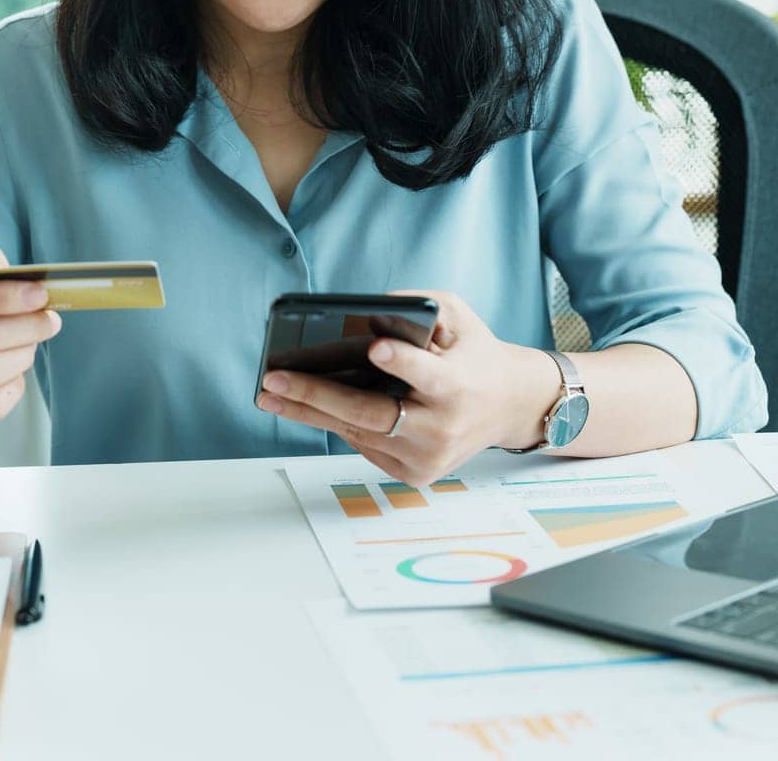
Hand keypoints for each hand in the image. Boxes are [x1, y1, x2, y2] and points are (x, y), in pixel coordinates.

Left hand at [256, 289, 539, 484]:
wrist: (507, 405)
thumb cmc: (474, 352)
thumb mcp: (459, 315)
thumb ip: (418, 305)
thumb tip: (366, 312)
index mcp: (459, 385)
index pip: (429, 375)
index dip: (402, 363)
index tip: (374, 348)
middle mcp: (443, 428)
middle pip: (372, 414)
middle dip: (318, 395)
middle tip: (275, 379)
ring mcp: (427, 457)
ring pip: (358, 433)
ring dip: (310, 413)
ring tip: (270, 394)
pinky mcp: (415, 473)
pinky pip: (365, 445)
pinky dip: (336, 423)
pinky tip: (304, 406)